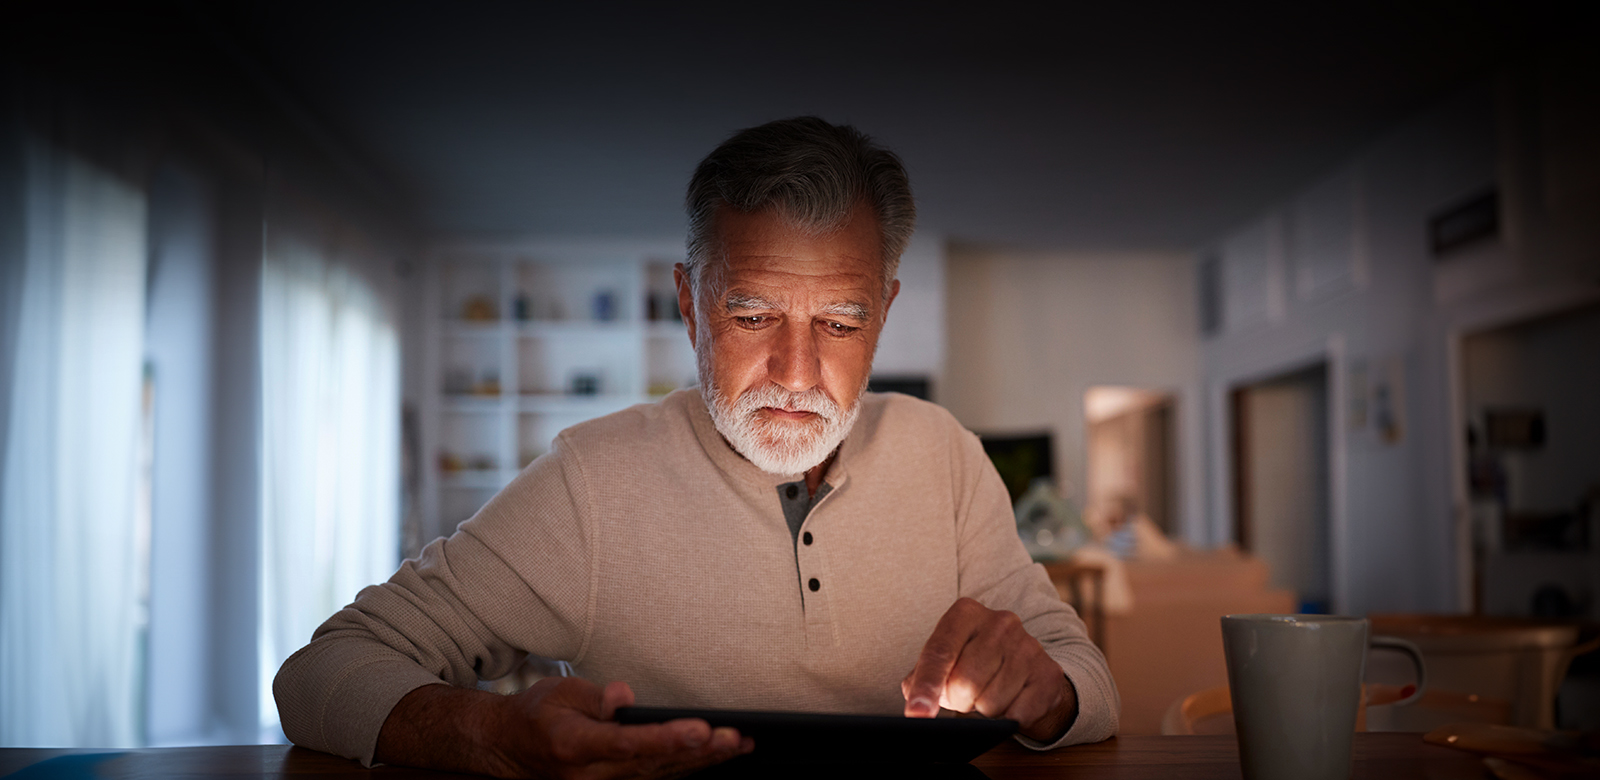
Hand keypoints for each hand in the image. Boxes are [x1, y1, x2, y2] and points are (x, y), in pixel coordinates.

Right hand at [376, 677, 750, 779]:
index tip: (701, 730)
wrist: (508, 749)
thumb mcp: (560, 693)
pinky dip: (687, 769)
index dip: (668, 738)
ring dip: (703, 763)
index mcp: (574, 746)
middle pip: (654, 766)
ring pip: (661, 778)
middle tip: (737, 738)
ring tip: (739, 745)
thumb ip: (597, 698)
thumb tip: (625, 698)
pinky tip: (716, 757)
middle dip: (700, 753)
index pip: (629, 744)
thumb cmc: (536, 716)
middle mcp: (590, 776)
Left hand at [901, 597, 1077, 742]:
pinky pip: (1017, 715)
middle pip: (964, 683)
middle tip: (963, 696)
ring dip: (983, 710)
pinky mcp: (1048, 673)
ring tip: (988, 694)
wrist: (1026, 668)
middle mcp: (1000, 623)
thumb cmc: (974, 663)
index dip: (927, 686)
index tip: (917, 713)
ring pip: (990, 703)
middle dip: (958, 701)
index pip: (939, 653)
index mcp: (966, 613)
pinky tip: (1011, 702)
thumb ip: (923, 676)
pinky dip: (1008, 719)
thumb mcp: (945, 659)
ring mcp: (1028, 646)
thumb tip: (916, 703)